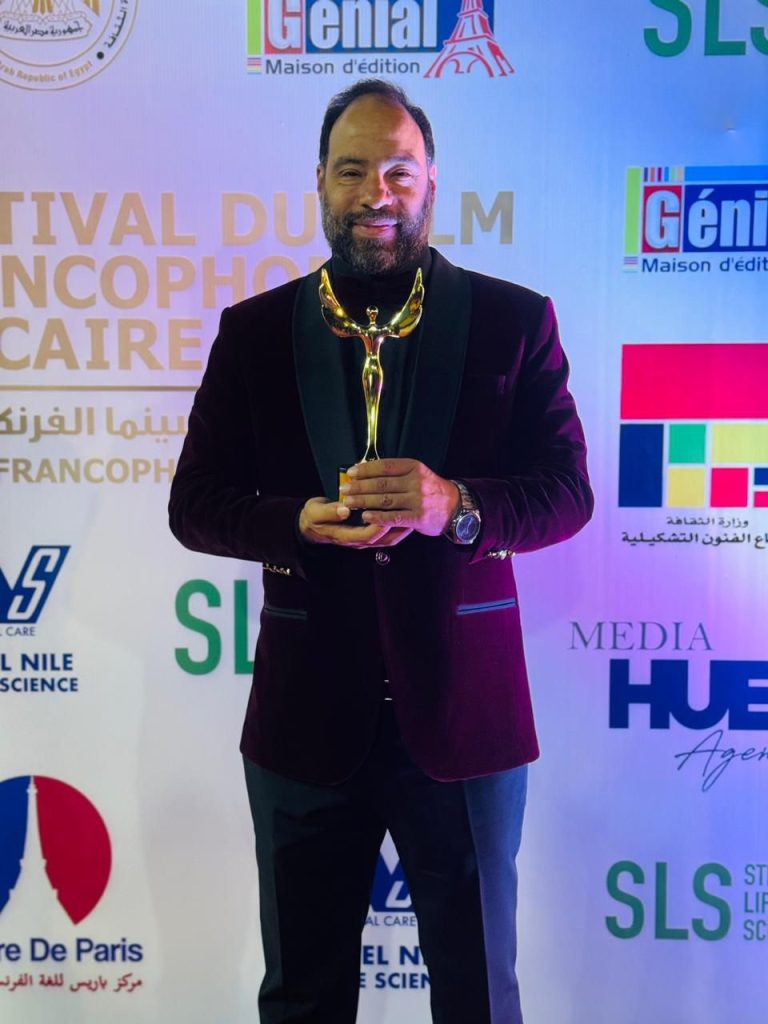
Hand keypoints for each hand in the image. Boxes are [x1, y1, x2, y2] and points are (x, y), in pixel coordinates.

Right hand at [298, 496, 412, 547]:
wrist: (311, 526)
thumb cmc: (313, 518)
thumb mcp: (315, 513)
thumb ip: (329, 512)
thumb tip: (344, 510)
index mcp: (344, 536)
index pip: (367, 535)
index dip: (379, 526)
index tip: (387, 513)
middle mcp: (357, 541)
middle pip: (382, 540)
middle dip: (397, 527)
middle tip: (409, 514)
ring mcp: (363, 538)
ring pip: (387, 539)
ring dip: (401, 528)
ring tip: (412, 515)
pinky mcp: (368, 533)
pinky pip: (386, 533)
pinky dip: (396, 525)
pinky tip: (403, 514)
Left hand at [340, 459, 459, 536]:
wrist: (455, 507)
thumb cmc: (431, 491)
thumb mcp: (418, 474)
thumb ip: (397, 473)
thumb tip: (367, 469)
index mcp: (414, 467)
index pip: (385, 466)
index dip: (365, 469)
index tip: (351, 473)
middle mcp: (416, 482)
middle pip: (381, 483)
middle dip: (359, 486)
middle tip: (344, 489)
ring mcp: (417, 500)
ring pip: (384, 500)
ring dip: (363, 501)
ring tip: (349, 502)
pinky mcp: (418, 517)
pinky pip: (393, 517)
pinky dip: (377, 517)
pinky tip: (365, 516)